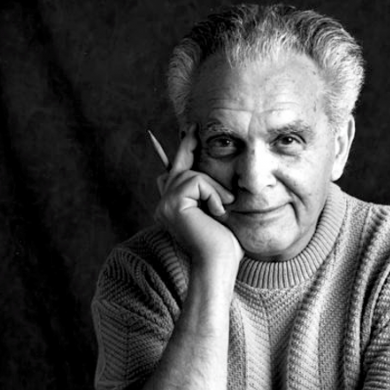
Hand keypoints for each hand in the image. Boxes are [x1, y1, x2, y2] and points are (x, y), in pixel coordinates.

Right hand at [155, 125, 241, 268]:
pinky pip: (195, 182)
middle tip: (195, 126)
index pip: (176, 174)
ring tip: (224, 207)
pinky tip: (217, 212)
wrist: (220, 263)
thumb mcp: (221, 213)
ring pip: (191, 175)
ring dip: (215, 189)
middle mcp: (164, 204)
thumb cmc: (225, 245)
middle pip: (178, 168)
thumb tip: (210, 174)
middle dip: (187, 146)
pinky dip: (212, 193)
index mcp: (175, 207)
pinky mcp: (172, 205)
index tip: (189, 132)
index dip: (181, 152)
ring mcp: (165, 205)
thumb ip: (211, 194)